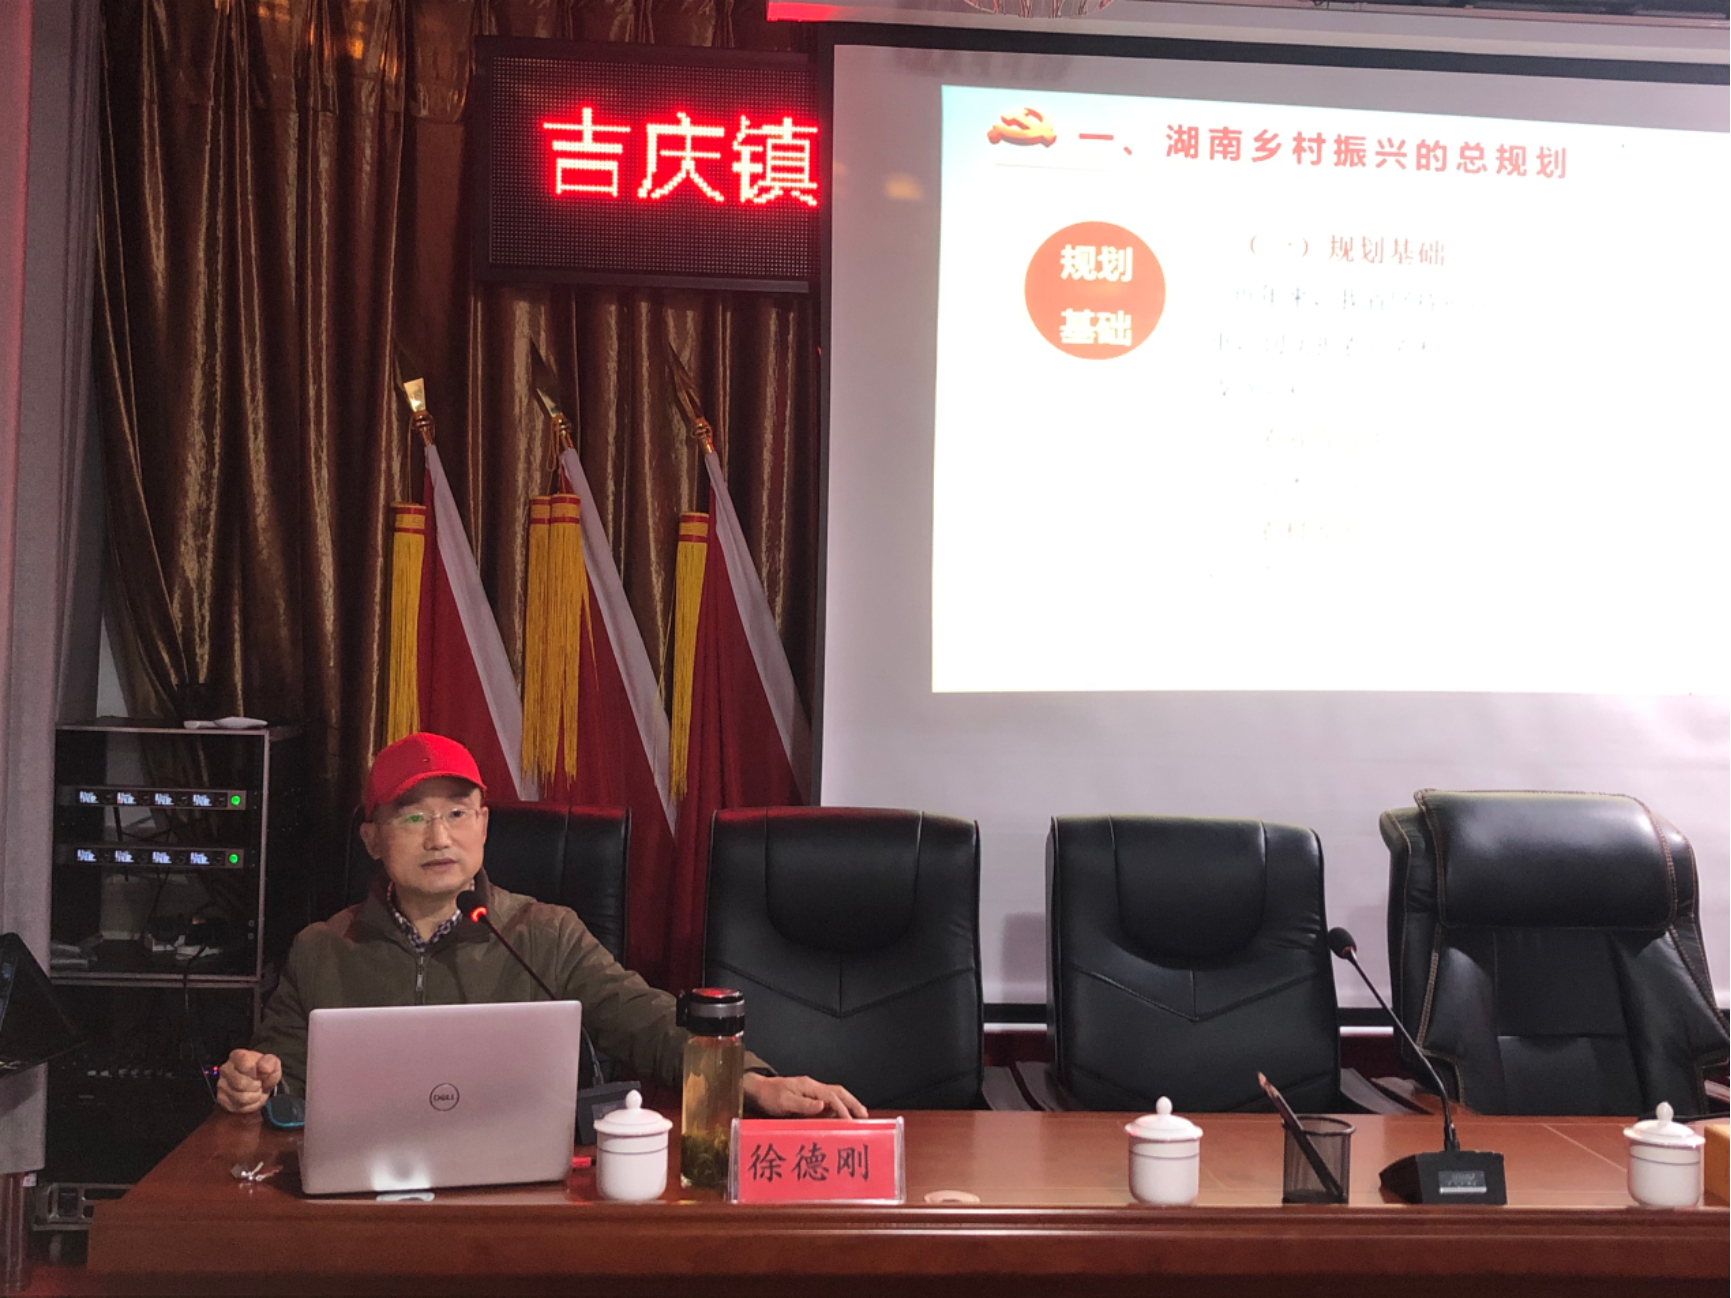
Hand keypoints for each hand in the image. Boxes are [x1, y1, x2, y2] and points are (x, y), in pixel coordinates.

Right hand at [215, 1049, 281, 1113]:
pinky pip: (238, 1106)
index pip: (245, 1064)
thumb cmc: (264, 1072)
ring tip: (257, 1091)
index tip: (262, 1073)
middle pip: (240, 1083)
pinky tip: (252, 1098)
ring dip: (254, 1096)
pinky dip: (250, 1105)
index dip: (257, 1072)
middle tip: (260, 1084)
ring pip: (240, 1097)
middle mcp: (225, 1069)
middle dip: (256, 1086)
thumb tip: (264, 1068)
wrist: (258, 1085)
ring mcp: (221, 1085)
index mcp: (237, 1056)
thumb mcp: (272, 1063)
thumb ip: (270, 1062)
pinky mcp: (222, 1099)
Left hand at [743, 1073, 867, 1119]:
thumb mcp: (784, 1102)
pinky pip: (829, 1100)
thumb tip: (822, 1105)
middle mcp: (813, 1087)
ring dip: (849, 1104)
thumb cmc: (769, 1097)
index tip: (851, 1124)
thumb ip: (803, 1104)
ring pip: (836, 1095)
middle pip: (839, 1092)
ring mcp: (811, 1091)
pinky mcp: (809, 1097)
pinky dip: (840, 1107)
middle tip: (865, 1117)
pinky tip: (843, 1117)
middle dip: (853, 1104)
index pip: (832, 1097)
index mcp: (809, 1087)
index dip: (843, 1110)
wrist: (757, 1091)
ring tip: (860, 1117)